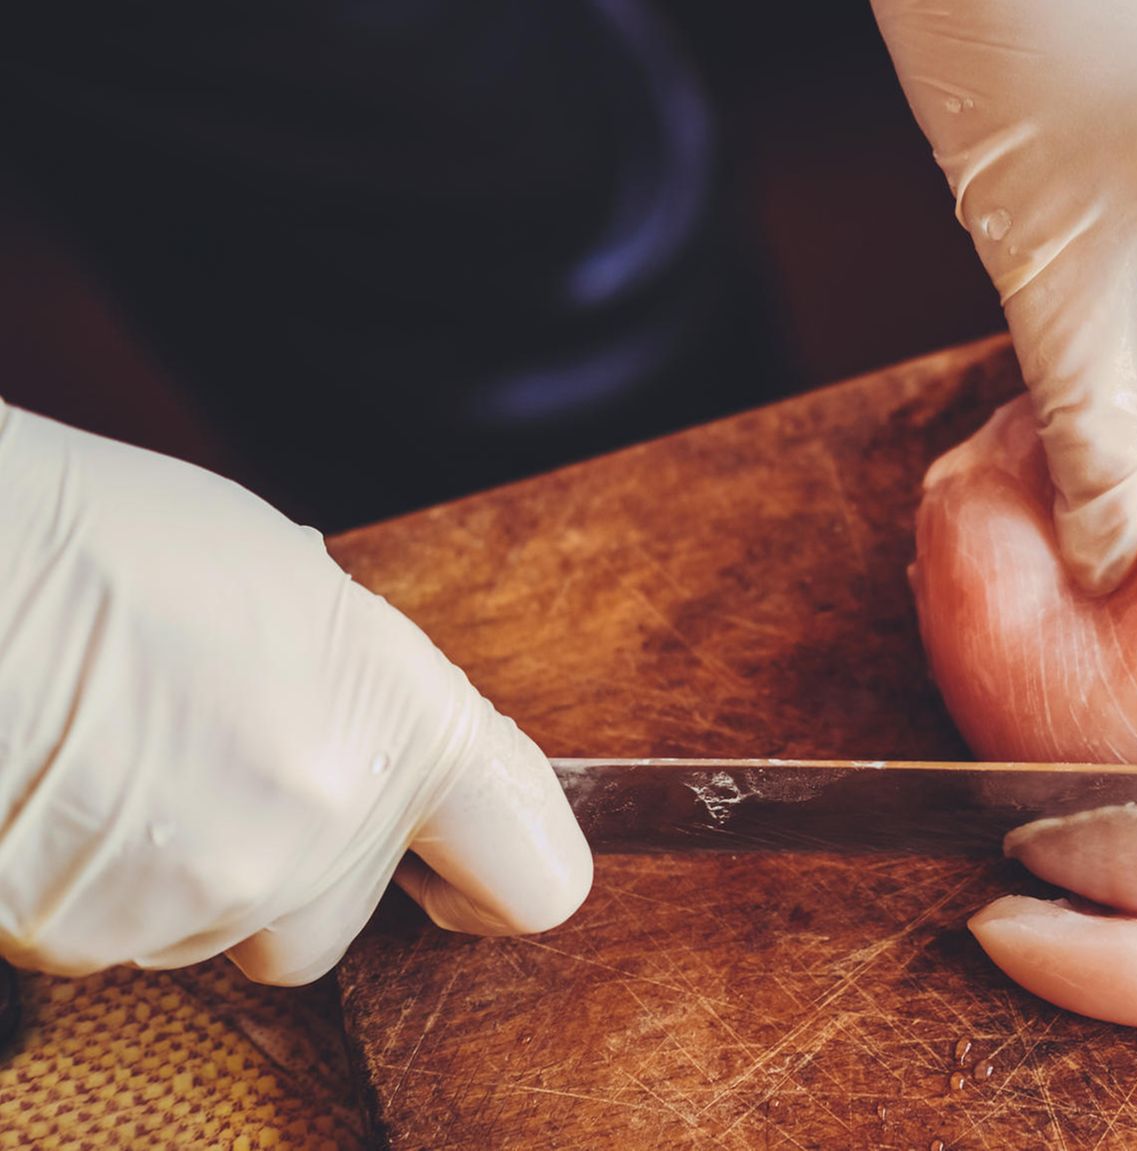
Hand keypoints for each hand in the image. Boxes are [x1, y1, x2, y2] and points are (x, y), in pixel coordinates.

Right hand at [0, 402, 591, 984]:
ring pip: (220, 932)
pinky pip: (115, 938)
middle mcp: (325, 828)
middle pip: (338, 923)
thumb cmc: (111, 541)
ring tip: (125, 755)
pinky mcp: (89, 935)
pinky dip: (98, 883)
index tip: (461, 868)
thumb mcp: (296, 589)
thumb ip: (363, 691)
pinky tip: (68, 787)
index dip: (497, 874)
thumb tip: (368, 730)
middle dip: (293, 871)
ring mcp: (207, 892)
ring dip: (187, 872)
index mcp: (406, 728)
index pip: (535, 875)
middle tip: (222, 767)